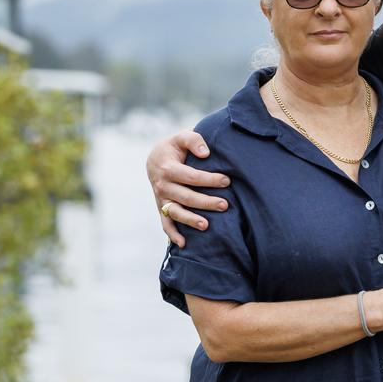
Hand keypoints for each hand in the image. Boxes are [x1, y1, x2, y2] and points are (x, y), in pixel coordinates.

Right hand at [148, 129, 231, 246]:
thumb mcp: (181, 137)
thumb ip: (193, 140)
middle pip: (186, 197)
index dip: (209, 180)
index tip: (227, 181)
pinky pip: (166, 223)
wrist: (155, 158)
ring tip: (207, 226)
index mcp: (168, 168)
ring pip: (176, 213)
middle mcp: (163, 186)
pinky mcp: (162, 208)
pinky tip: (184, 244)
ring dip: (190, 220)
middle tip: (225, 205)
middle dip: (206, 202)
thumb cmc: (174, 147)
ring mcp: (162, 199)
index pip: (191, 177)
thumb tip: (206, 153)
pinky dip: (173, 234)